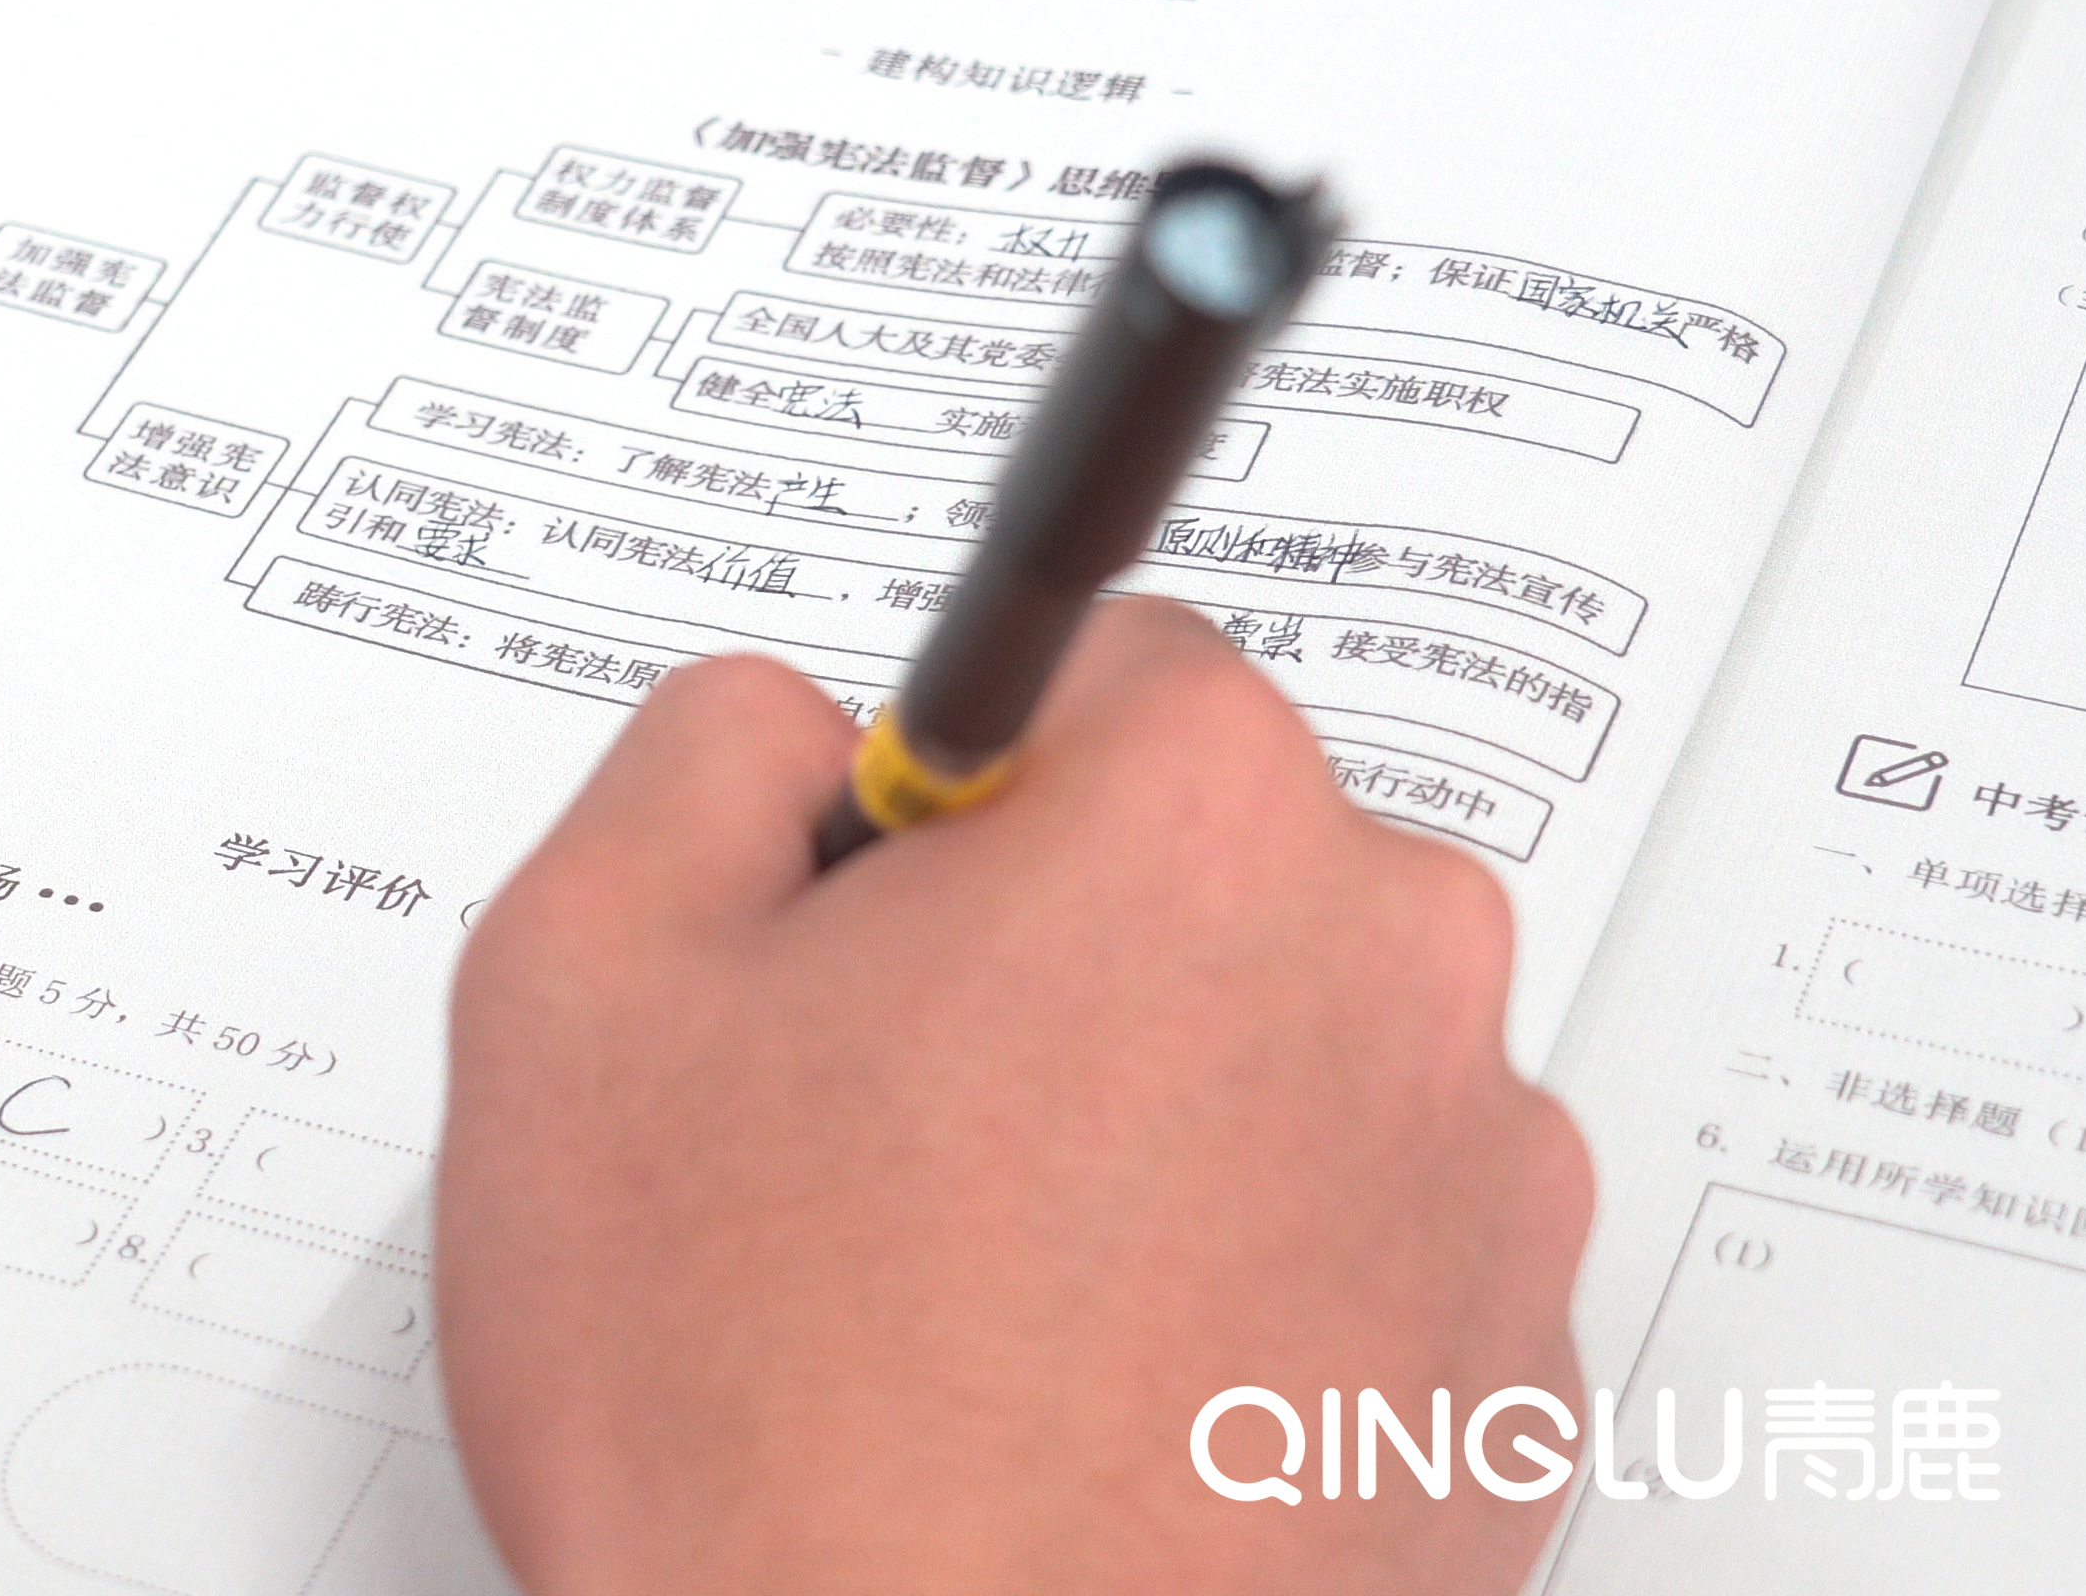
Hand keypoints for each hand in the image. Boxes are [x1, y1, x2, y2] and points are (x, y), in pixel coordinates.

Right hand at [435, 603, 1589, 1595]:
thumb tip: (796, 739)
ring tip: (970, 1308)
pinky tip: (1077, 1404)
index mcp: (1197, 823)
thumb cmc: (758, 1419)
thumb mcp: (578, 980)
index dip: (940, 799)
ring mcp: (1482, 1203)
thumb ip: (699, 755)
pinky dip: (1235, 1300)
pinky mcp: (1507, 1399)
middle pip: (1207, 867)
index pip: (1099, 666)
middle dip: (1053, 957)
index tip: (876, 926)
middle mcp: (1395, 979)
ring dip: (1150, 1131)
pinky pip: (1355, 1257)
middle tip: (877, 1139)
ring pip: (1282, 1064)